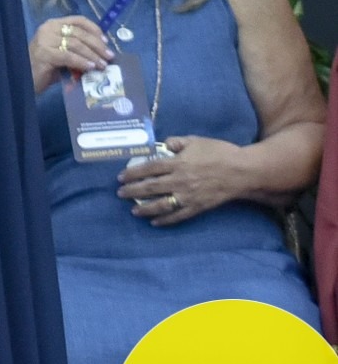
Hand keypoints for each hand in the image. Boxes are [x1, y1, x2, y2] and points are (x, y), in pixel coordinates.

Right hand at [28, 14, 114, 94]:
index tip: (106, 42)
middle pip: (79, 33)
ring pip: (76, 44)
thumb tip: (102, 52)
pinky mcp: (44, 53)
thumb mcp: (64, 53)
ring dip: (92, 55)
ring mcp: (45, 40)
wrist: (26, 79)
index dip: (94, 29)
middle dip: (97, 45)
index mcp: (53, 24)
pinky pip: (68, 56)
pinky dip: (82, 62)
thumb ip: (78, 50)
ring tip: (103, 64)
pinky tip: (91, 67)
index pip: (78, 20)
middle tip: (109, 56)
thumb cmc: (47, 67)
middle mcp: (48, 29)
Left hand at [119, 136, 248, 226]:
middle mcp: (180, 181)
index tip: (120, 177)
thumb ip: (176, 142)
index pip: (149, 169)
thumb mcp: (196, 141)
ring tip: (133, 210)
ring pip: (162, 205)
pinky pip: (179, 216)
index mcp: (178, 163)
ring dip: (145, 208)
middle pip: (151, 187)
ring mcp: (189, 196)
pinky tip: (155, 222)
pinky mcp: (198, 207)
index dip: (133, 173)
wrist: (243, 171)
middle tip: (120, 194)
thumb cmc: (219, 152)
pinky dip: (166, 220)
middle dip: (133, 191)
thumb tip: (162, 143)